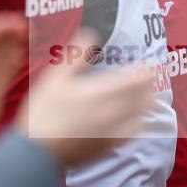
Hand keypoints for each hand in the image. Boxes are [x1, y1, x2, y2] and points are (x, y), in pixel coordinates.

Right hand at [16, 31, 155, 166]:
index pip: (137, 79)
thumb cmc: (43, 112)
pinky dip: (137, 123)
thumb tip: (91, 34)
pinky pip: (132, 133)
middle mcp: (113, 111)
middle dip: (148, 86)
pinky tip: (133, 121)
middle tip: (147, 79)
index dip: (147, 71)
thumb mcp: (55, 78)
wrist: (37, 152)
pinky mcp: (108, 146)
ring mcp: (113, 130)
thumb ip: (76, 55)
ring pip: (142, 115)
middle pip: (144, 97)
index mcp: (102, 91)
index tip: (149, 66)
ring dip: (145, 103)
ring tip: (143, 97)